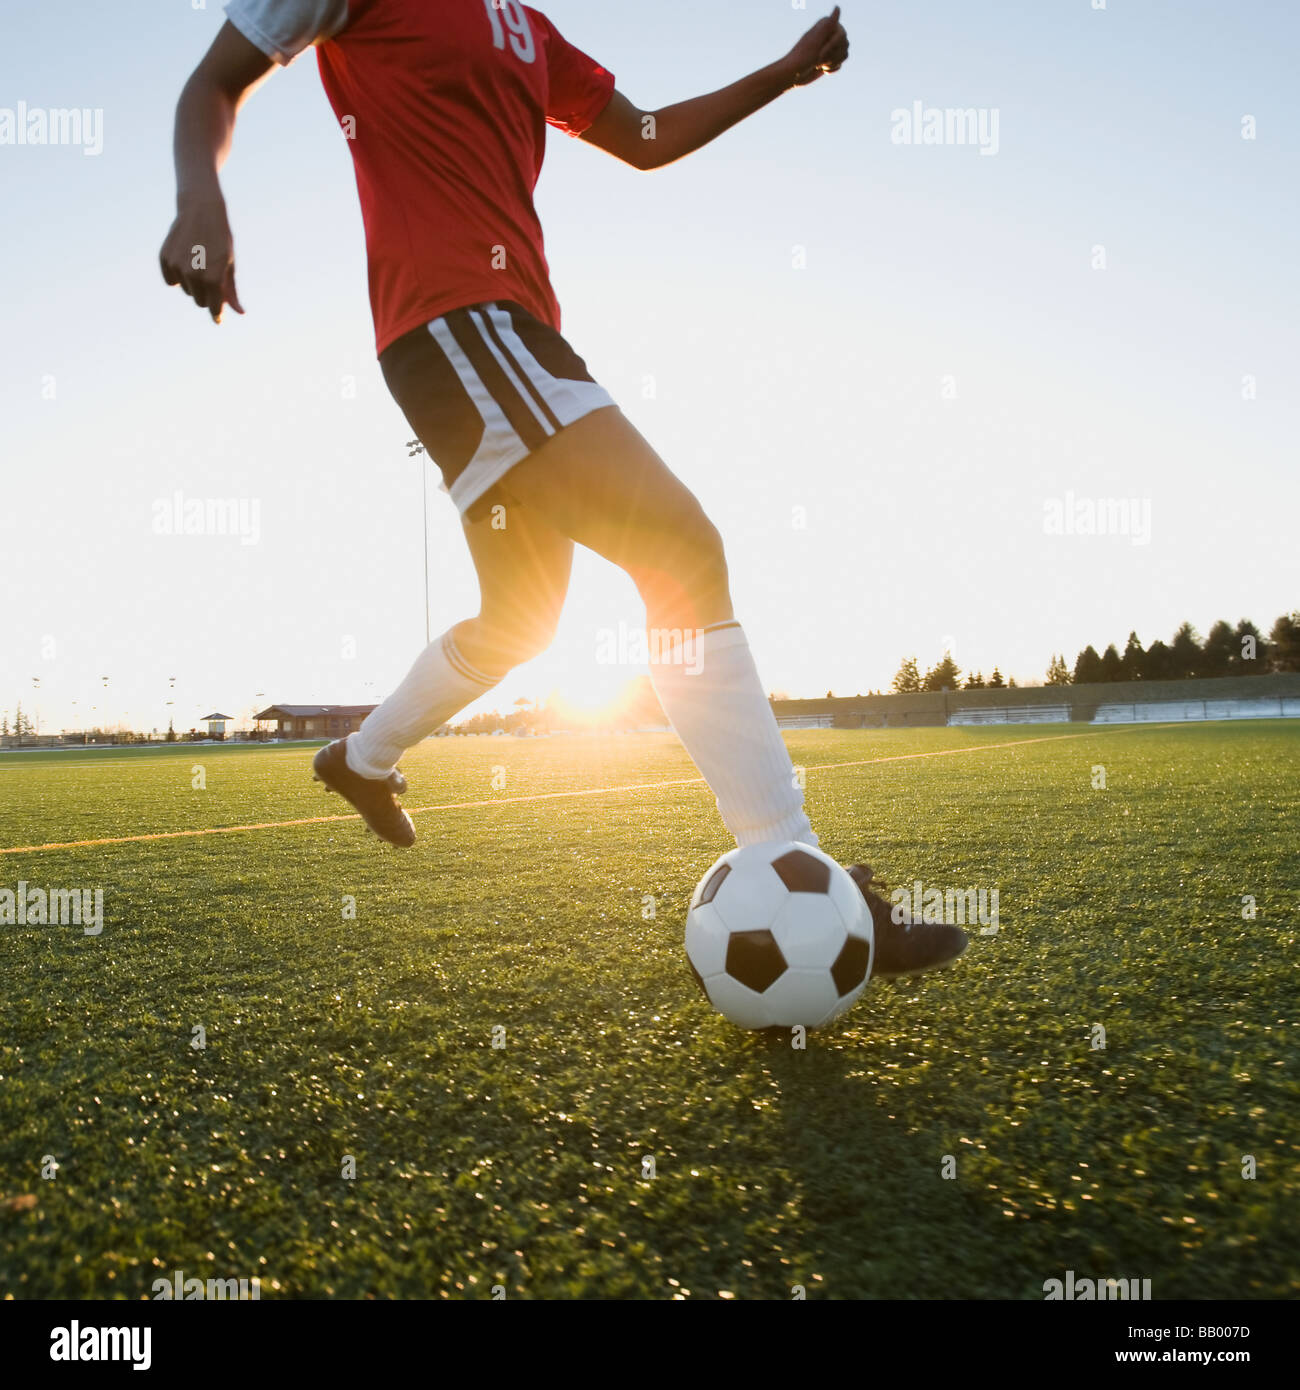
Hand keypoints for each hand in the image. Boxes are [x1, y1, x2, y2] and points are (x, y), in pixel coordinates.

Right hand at [159, 196, 243, 323]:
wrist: (201, 211)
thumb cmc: (221, 239)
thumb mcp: (229, 265)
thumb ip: (231, 291)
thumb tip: (239, 313)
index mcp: (213, 279)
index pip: (213, 308)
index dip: (216, 314)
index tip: (217, 318)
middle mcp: (194, 275)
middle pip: (199, 302)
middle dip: (206, 294)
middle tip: (211, 276)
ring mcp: (177, 267)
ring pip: (187, 291)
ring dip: (193, 283)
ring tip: (199, 261)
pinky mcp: (165, 260)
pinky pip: (171, 281)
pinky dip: (178, 276)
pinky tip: (184, 259)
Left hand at [783, 6, 849, 87]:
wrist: (795, 75)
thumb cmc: (803, 56)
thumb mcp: (816, 39)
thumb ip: (829, 24)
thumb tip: (837, 7)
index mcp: (826, 25)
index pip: (842, 35)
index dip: (832, 46)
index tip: (818, 54)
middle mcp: (830, 33)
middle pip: (845, 44)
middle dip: (832, 56)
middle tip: (817, 61)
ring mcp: (831, 46)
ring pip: (845, 54)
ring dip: (832, 62)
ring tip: (818, 65)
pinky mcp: (831, 58)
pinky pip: (840, 63)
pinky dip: (831, 68)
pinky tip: (821, 69)